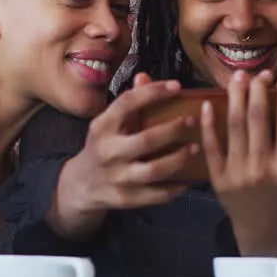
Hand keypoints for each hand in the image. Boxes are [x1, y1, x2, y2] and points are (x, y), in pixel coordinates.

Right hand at [53, 73, 197, 235]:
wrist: (80, 185)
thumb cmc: (102, 147)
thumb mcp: (107, 124)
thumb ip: (128, 103)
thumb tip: (144, 76)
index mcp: (102, 127)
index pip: (127, 103)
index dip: (152, 93)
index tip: (176, 86)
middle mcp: (107, 152)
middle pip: (146, 140)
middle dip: (173, 129)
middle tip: (192, 121)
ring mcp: (116, 177)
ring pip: (154, 170)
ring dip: (178, 159)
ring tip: (195, 148)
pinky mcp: (125, 199)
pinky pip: (156, 195)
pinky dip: (176, 187)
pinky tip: (190, 177)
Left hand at [201, 70, 276, 254]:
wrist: (266, 232)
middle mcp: (262, 168)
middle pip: (257, 117)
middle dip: (258, 89)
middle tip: (262, 73)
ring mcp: (237, 173)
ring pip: (234, 125)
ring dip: (236, 97)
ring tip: (240, 77)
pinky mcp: (218, 178)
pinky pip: (212, 146)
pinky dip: (208, 123)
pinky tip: (209, 103)